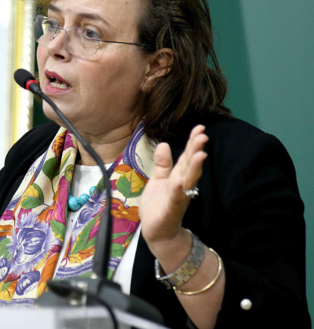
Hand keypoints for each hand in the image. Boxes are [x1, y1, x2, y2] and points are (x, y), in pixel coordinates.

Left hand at [140, 125, 207, 250]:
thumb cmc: (158, 205)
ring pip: (188, 181)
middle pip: (190, 166)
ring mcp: (178, 198)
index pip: (187, 157)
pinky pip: (176, 199)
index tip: (200, 127)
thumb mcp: (158, 180)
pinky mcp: (171, 211)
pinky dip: (178, 191)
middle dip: (196, 151)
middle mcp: (181, 186)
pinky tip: (180, 181)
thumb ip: (163, 164)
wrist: (158, 233)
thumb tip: (164, 144)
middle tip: (203, 135)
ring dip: (194, 168)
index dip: (193, 143)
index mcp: (178, 177)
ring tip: (199, 154)